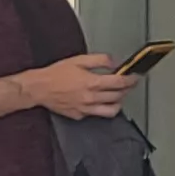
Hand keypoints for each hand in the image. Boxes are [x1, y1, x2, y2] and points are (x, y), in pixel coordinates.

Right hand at [17, 54, 133, 119]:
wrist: (39, 88)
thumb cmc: (55, 74)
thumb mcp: (78, 60)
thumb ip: (99, 60)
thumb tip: (114, 63)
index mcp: (92, 82)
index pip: (120, 83)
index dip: (131, 80)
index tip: (135, 77)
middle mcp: (91, 98)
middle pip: (118, 96)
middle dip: (127, 89)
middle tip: (128, 84)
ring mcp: (85, 109)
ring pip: (111, 110)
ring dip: (118, 102)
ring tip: (117, 96)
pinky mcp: (79, 115)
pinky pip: (96, 114)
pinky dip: (101, 107)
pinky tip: (98, 101)